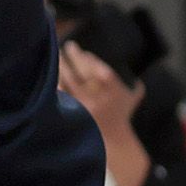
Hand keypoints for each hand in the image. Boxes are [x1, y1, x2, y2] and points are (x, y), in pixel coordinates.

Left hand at [54, 42, 152, 185]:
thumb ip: (135, 84)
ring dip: (61, 66)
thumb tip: (134, 68)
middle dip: (73, 57)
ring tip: (56, 55)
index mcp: (113, 91)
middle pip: (82, 72)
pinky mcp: (73, 112)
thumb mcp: (132, 98)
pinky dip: (56, 84)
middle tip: (67, 46)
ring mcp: (84, 106)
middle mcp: (98, 98)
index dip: (90, 59)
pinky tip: (50, 74)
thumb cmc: (122, 115)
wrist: (113, 140)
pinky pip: (61, 95)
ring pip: (69, 81)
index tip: (83, 52)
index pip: (100, 70)